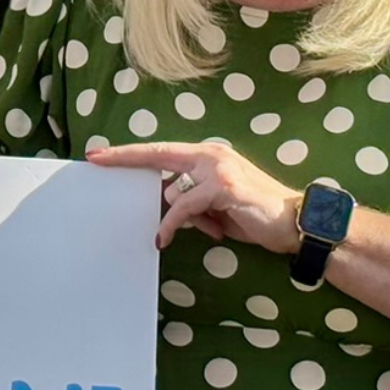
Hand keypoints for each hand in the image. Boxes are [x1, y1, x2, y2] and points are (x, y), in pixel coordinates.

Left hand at [87, 142, 304, 252]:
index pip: (163, 151)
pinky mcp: (222, 186)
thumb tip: (164, 208)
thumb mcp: (215, 207)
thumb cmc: (253, 215)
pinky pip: (183, 207)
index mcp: (208, 156)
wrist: (293, 223)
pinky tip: (165, 237)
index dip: (131, 152)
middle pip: (158, 155)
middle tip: (96, 160)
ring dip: (179, 219)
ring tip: (213, 228)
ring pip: (173, 193)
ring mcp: (217, 168)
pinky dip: (172, 224)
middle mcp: (211, 155)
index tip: (102, 153)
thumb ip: (190, 201)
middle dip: (125, 158)